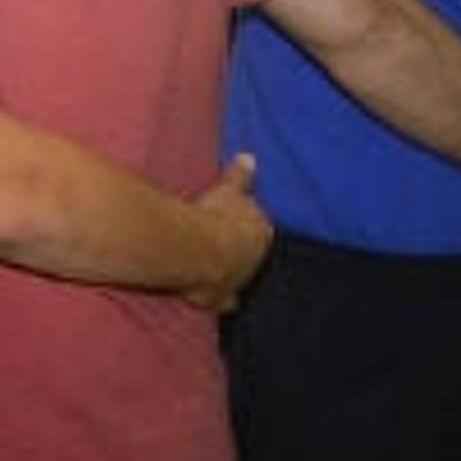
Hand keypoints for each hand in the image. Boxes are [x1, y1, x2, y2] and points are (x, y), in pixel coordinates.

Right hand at [184, 153, 272, 312]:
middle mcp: (256, 259)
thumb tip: (250, 157)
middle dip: (241, 252)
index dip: (246, 225)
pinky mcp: (220, 297)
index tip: (233, 222)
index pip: (258, 227)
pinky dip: (220, 301)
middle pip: (250, 255)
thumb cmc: (216, 215)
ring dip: (231, 275)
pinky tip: (216, 303)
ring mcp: (239, 280)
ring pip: (239, 278)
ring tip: (217, 272)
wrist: (199, 250)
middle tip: (223, 246)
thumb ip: (240, 176)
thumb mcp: (228, 189)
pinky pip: (223, 301)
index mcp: (261, 232)